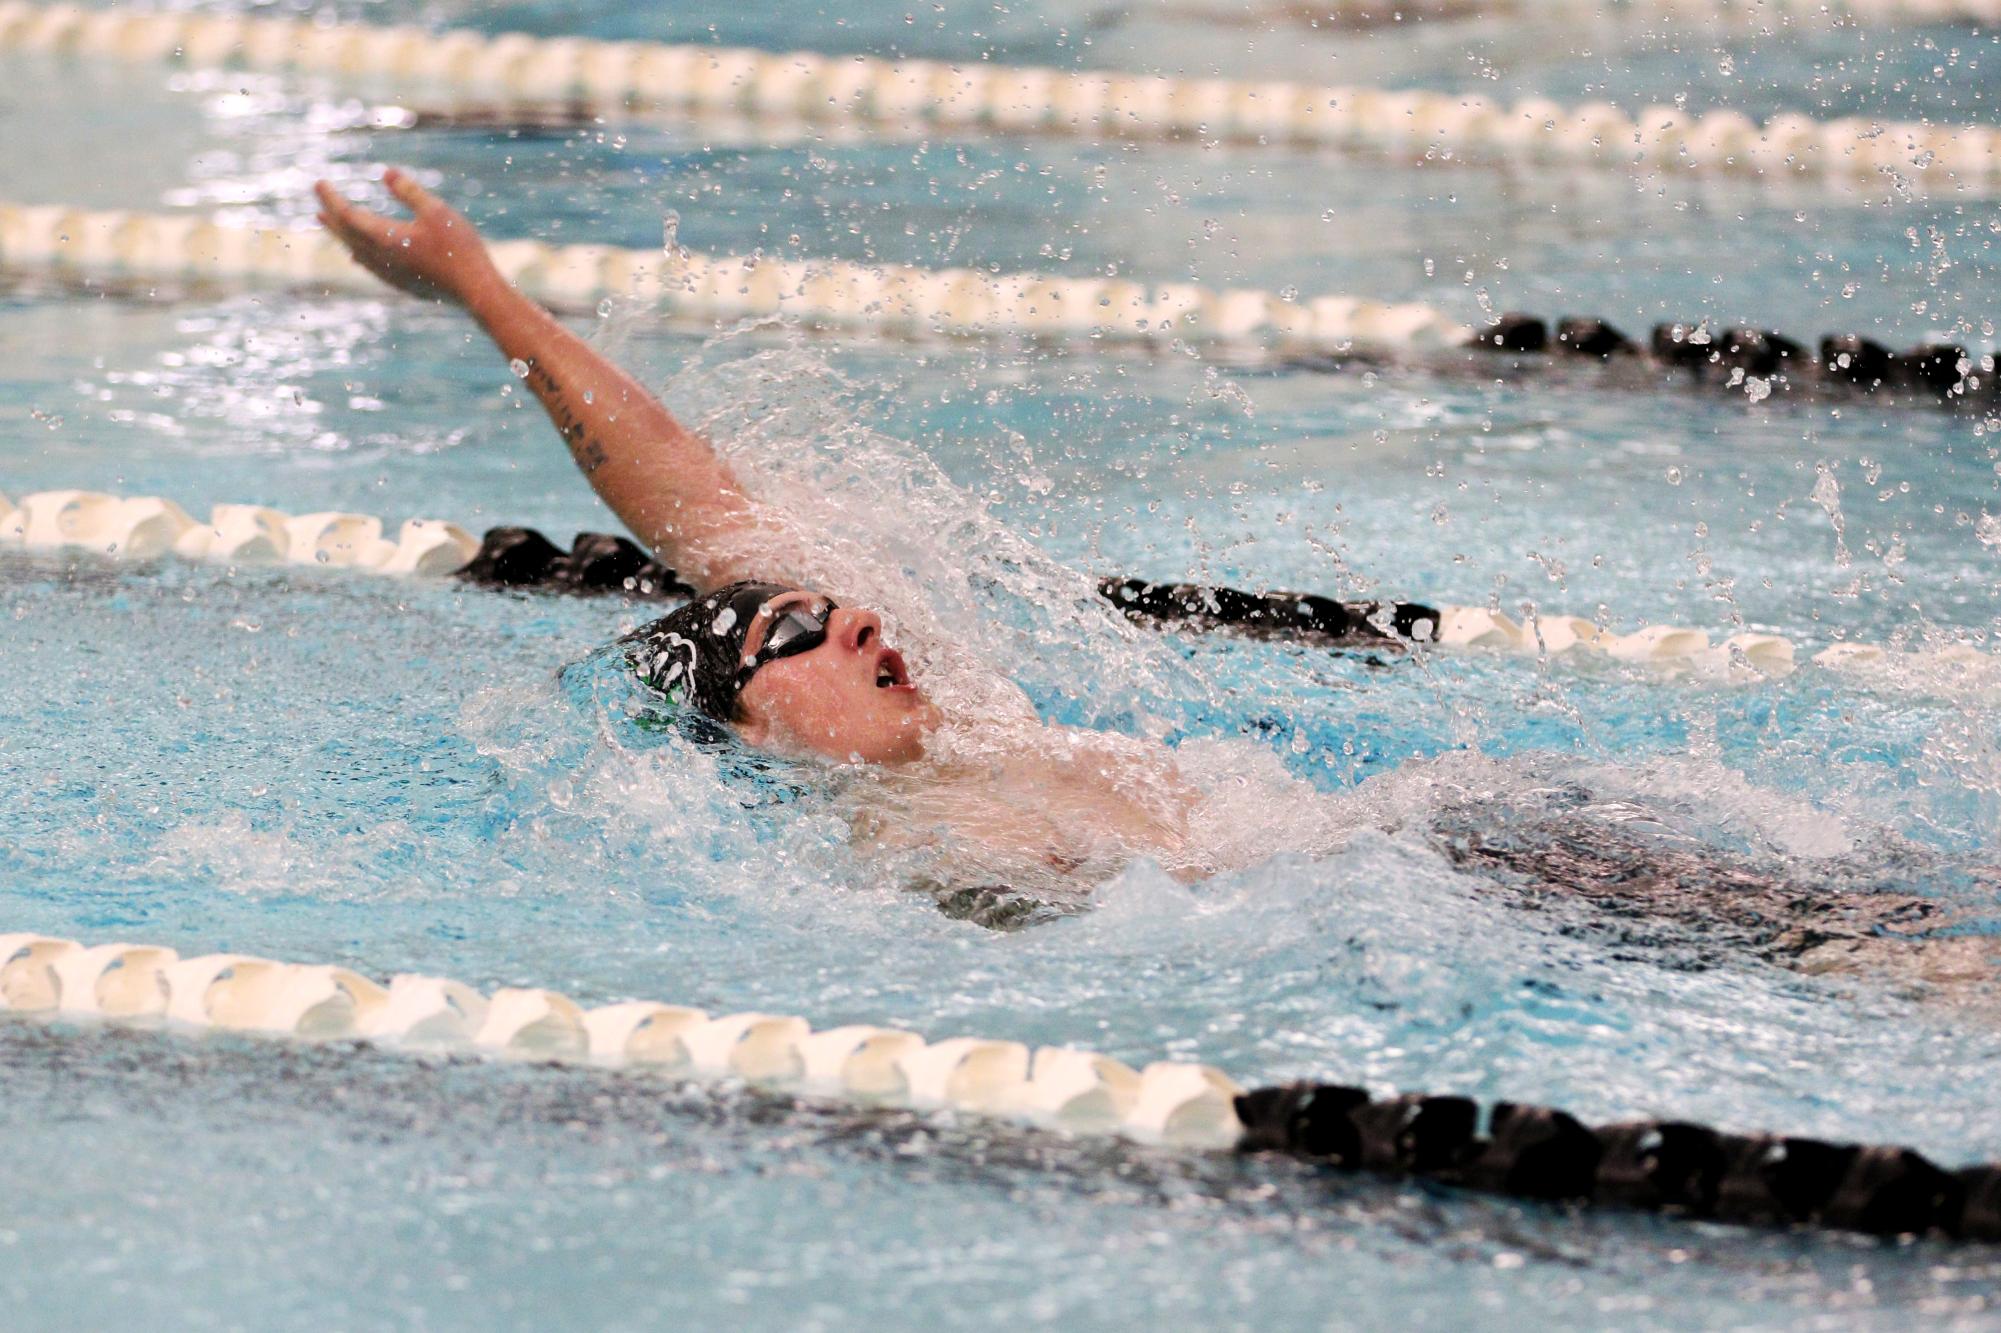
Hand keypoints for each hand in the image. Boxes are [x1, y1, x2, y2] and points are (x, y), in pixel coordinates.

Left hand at [314, 169, 500, 305]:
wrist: (475, 291)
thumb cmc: (459, 249)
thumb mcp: (437, 211)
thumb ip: (409, 192)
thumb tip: (386, 173)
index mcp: (385, 238)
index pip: (347, 215)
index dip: (331, 198)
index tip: (319, 184)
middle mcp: (381, 258)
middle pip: (346, 235)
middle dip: (331, 217)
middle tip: (318, 205)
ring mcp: (390, 274)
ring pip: (357, 251)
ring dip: (342, 236)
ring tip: (332, 227)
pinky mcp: (402, 284)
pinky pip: (371, 266)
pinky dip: (360, 253)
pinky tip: (360, 256)